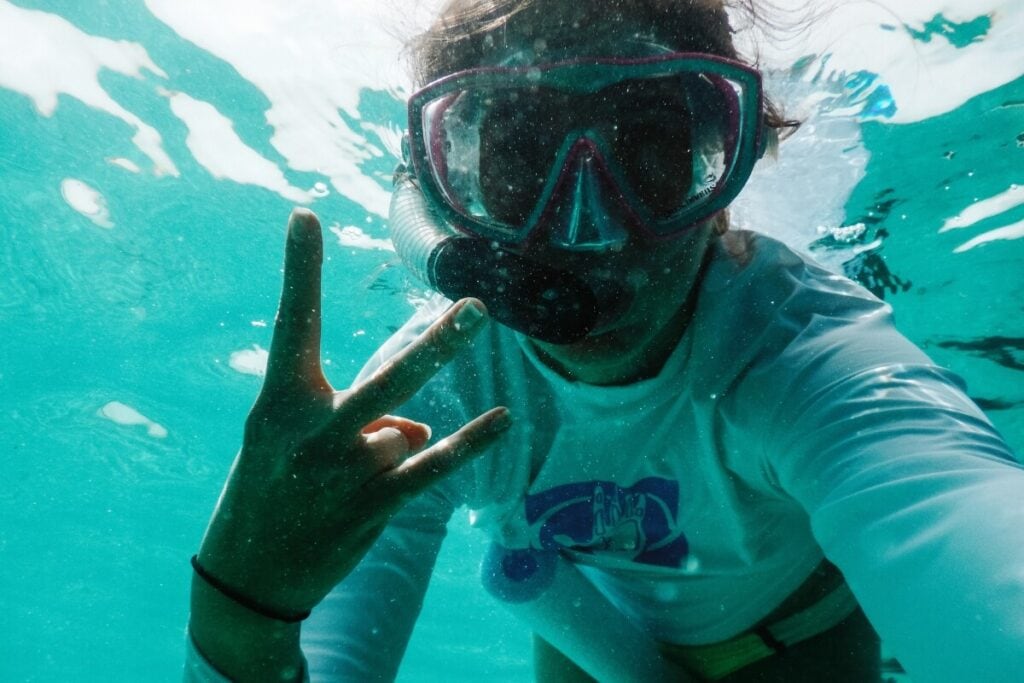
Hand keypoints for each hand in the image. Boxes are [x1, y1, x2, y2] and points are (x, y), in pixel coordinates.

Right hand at [196, 208, 509, 617]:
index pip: (293, 327)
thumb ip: (356, 421)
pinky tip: (502, 420)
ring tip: (355, 469)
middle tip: (477, 309)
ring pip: (403, 432)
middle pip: (387, 381)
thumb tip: (417, 428)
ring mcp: (345, 474)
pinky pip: (433, 469)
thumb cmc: (268, 490)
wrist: (247, 576)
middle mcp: (312, 435)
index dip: (301, 272)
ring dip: (391, 444)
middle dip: (436, 348)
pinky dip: (470, 444)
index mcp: (278, 406)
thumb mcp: (290, 444)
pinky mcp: (373, 508)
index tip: (305, 217)